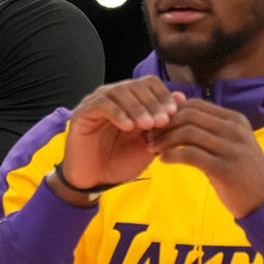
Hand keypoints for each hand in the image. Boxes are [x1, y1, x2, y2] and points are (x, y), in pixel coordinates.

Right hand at [59, 76, 182, 194]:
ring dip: (137, 107)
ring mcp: (97, 102)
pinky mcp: (83, 112)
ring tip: (148, 125)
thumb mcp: (148, 143)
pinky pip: (102, 105)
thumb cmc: (122, 161)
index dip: (163, 95)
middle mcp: (113, 96)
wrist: (96, 180)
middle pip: (136, 85)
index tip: (174, 112)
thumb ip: (162, 123)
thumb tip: (181, 98)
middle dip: (152, 103)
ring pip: (119, 92)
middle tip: (162, 121)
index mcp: (131, 100)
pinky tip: (128, 127)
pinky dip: (117, 113)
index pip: (149, 83)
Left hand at [144, 98, 263, 217]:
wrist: (263, 200)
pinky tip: (164, 161)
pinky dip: (171, 155)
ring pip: (187, 133)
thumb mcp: (230, 143)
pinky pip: (190, 155)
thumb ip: (208, 127)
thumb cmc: (241, 171)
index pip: (195, 105)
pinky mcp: (224, 169)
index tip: (158, 125)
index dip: (171, 112)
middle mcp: (234, 130)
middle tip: (151, 136)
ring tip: (154, 149)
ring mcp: (231, 149)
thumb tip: (178, 108)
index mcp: (235, 120)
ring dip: (164, 140)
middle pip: (189, 116)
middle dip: (165, 124)